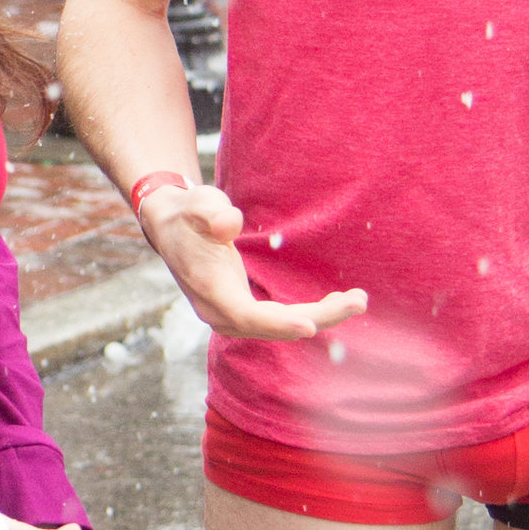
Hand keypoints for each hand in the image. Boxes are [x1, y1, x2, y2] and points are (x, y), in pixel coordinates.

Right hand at [138, 180, 367, 344]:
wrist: (169, 226)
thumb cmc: (188, 212)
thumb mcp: (199, 203)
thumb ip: (213, 212)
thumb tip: (230, 223)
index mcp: (210, 288)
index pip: (247, 315)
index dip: (279, 323)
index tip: (310, 326)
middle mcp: (219, 311)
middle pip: (273, 326)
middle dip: (318, 317)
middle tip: (359, 301)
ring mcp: (229, 315)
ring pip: (279, 326)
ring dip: (319, 317)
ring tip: (358, 301)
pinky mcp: (240, 311)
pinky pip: (277, 321)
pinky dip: (307, 315)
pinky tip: (335, 305)